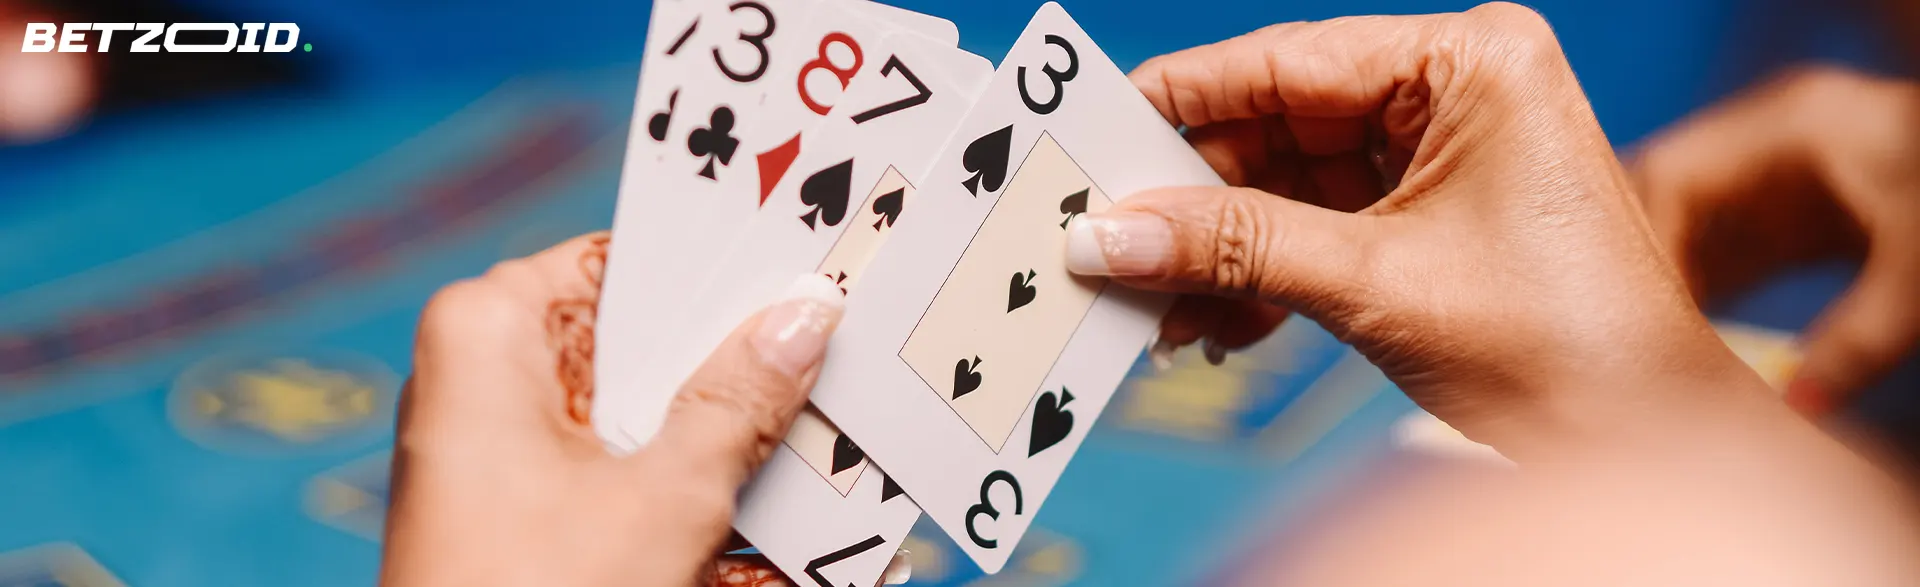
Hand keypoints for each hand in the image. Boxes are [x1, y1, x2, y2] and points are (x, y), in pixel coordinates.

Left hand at [380, 232, 846, 585]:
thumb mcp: (662, 500)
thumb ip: (738, 403)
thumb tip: (801, 320)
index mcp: (490, 331)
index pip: (627, 263)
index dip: (719, 270)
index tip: (806, 265)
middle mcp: (488, 378)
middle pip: (645, 344)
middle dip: (739, 362)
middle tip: (836, 351)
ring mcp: (506, 449)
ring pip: (648, 417)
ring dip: (732, 439)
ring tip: (830, 438)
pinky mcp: (532, 513)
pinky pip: (631, 478)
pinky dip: (696, 494)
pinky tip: (783, 517)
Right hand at [1065, 3, 1775, 456]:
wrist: (1644, 440)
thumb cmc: (1565, 346)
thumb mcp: (1375, 283)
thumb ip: (1235, 248)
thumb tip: (1114, 233)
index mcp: (1472, 61)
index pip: (1288, 61)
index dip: (1182, 99)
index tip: (1095, 127)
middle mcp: (1458, 91)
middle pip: (1279, 124)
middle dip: (1194, 194)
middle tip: (1106, 229)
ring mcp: (1445, 153)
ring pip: (1289, 183)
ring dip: (1220, 246)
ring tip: (1148, 297)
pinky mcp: (1430, 215)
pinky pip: (1317, 225)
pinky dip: (1263, 273)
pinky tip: (1207, 321)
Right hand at [1631, 65, 1919, 414]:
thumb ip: (1863, 337)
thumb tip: (1798, 408)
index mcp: (1790, 125)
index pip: (1669, 176)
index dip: (1638, 245)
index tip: (1635, 316)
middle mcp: (1769, 141)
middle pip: (1660, 196)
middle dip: (1635, 264)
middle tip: (1618, 335)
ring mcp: (1778, 173)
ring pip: (1683, 227)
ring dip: (1665, 284)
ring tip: (1647, 350)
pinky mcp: (1795, 210)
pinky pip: (1723, 249)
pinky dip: (1703, 293)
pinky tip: (1692, 343)